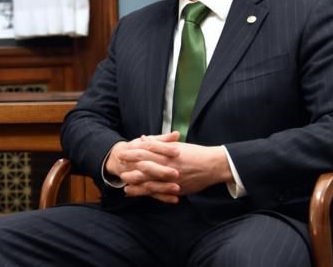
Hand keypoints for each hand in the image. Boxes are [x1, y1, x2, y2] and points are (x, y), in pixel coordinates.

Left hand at [110, 132, 233, 201]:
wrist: (213, 165)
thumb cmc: (195, 153)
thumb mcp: (176, 145)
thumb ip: (159, 143)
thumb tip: (143, 139)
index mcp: (168, 152)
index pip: (145, 150)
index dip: (132, 151)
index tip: (121, 152)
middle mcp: (168, 164)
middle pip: (144, 164)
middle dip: (130, 165)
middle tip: (118, 165)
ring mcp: (171, 177)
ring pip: (149, 179)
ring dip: (134, 180)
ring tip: (123, 181)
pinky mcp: (176, 188)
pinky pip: (158, 191)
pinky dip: (146, 192)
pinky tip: (136, 193)